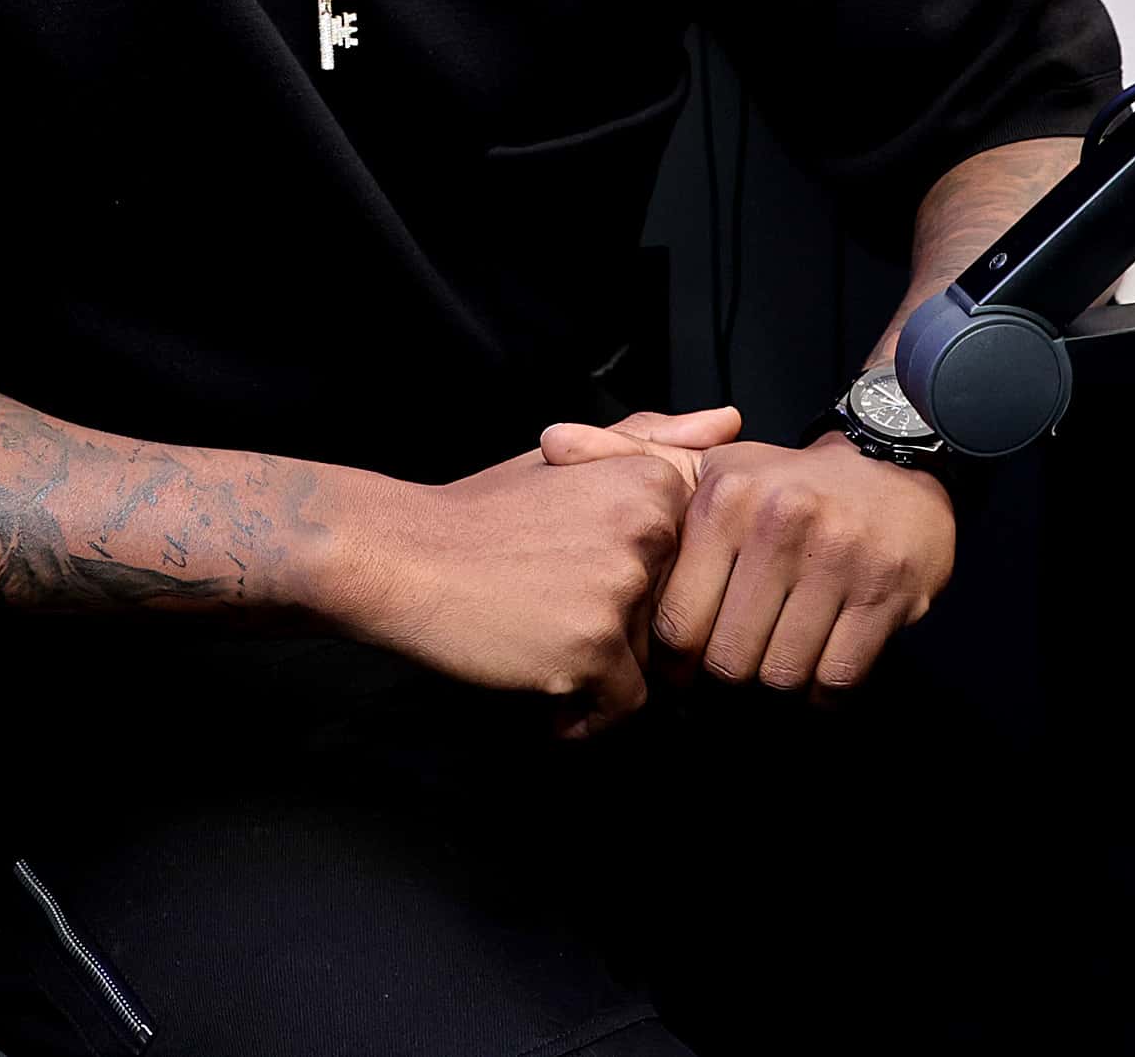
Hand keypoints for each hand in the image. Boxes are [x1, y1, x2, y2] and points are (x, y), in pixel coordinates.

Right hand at [311, 437, 710, 736]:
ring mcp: (625, 591)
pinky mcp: (594, 648)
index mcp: (654, 483)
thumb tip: (732, 421)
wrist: (402, 555)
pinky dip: (582, 714)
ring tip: (538, 642)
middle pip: (671, 614)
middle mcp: (652, 531)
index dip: (639, 585)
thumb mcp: (571, 457)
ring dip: (600, 669)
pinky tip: (540, 689)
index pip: (689, 564)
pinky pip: (621, 707)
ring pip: (648, 662)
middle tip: (553, 612)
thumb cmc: (484, 512)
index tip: (585, 580)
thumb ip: (656, 439)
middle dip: (621, 629)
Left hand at [581, 433, 953, 694]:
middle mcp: (780, 521)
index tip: (688, 662)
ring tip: (776, 666)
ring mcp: (839, 556)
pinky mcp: (886, 591)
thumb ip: (629, 456)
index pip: (676, 623)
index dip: (676, 662)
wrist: (898, 470)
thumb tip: (550, 439)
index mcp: (726, 498)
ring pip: (780, 675)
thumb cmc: (788, 486)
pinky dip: (823, 694)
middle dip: (728, 680)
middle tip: (735, 670)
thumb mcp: (713, 466)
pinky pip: (835, 680)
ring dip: (776, 688)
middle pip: (727, 660)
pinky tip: (819, 669)